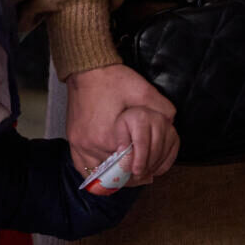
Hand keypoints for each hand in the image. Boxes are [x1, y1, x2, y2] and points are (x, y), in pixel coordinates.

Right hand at [63, 64, 178, 185]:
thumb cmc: (114, 79)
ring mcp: (78, 144)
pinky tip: (107, 169)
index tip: (150, 171)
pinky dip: (96, 172)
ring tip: (126, 171)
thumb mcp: (144, 92)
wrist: (86, 68)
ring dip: (113, 176)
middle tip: (143, 174)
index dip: (143, 170)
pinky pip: (83, 167)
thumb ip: (162, 110)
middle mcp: (90, 145)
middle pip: (114, 175)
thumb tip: (172, 125)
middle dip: (131, 176)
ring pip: (98, 175)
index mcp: (109, 136)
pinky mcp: (72, 140)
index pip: (130, 167)